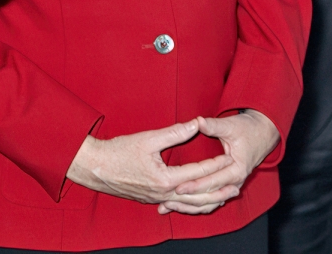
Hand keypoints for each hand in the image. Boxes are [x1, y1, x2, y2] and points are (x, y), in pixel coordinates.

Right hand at [66, 120, 238, 214]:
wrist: (94, 166)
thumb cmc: (117, 151)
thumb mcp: (147, 138)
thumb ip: (174, 132)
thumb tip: (195, 123)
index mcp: (165, 178)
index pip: (198, 172)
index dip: (215, 163)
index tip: (229, 156)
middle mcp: (164, 193)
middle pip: (199, 195)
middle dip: (219, 190)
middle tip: (236, 185)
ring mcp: (157, 199)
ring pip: (189, 206)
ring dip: (209, 201)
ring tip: (224, 198)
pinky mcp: (151, 200)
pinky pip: (177, 207)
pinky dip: (191, 207)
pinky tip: (197, 205)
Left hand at [159, 110, 280, 214]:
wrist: (262, 133)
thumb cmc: (246, 128)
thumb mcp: (230, 126)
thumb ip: (213, 125)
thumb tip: (198, 121)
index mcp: (237, 169)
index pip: (213, 181)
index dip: (195, 185)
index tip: (178, 186)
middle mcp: (236, 181)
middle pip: (211, 195)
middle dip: (189, 199)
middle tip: (168, 200)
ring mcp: (233, 185)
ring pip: (211, 202)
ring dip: (191, 205)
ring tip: (170, 206)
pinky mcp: (228, 185)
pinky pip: (212, 200)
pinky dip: (197, 204)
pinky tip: (180, 206)